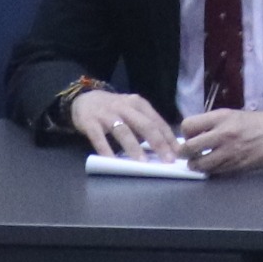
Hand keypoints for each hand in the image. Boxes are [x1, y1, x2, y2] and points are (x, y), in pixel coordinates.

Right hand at [67, 88, 182, 160]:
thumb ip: (145, 124)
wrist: (83, 98)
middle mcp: (125, 107)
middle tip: (167, 160)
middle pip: (145, 125)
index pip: (158, 122)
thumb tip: (164, 146)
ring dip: (135, 148)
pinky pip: (99, 138)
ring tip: (143, 163)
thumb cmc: (114, 109)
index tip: (179, 152)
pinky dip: (106, 150)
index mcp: (139, 104)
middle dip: (158, 143)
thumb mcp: (132, 110)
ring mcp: (107, 114)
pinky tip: (113, 161)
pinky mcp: (90, 122)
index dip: (169, 138)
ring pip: (124, 131)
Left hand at [177, 106, 262, 176]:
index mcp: (222, 117)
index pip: (188, 126)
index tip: (190, 135)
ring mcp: (230, 152)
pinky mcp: (236, 166)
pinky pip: (214, 172)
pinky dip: (210, 170)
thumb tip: (191, 136)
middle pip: (189, 147)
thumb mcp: (232, 115)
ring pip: (199, 164)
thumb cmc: (255, 122)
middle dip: (184, 153)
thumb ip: (212, 124)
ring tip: (198, 161)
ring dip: (195, 164)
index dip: (185, 132)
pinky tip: (214, 165)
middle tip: (186, 154)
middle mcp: (224, 134)